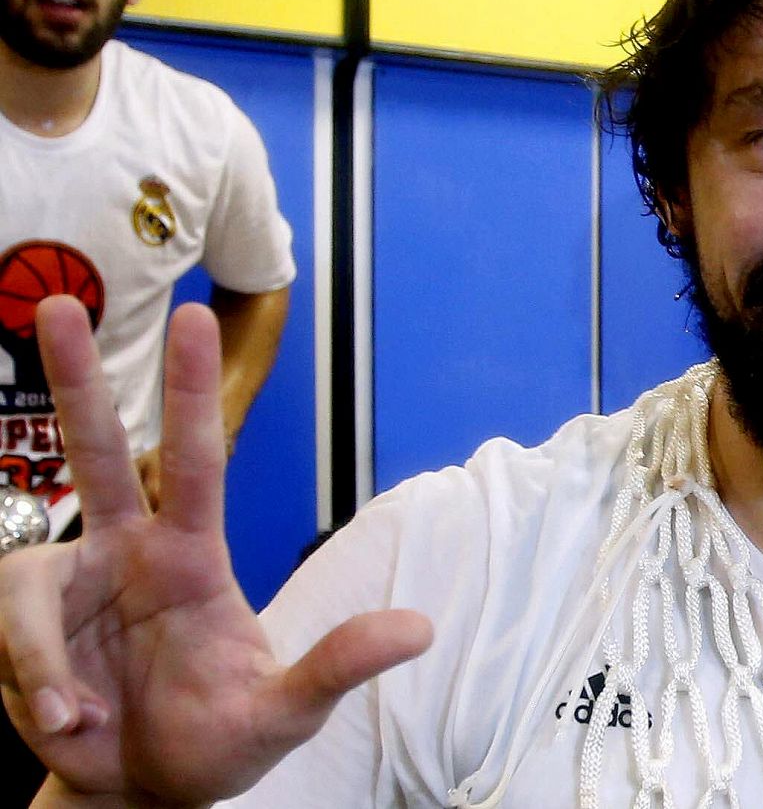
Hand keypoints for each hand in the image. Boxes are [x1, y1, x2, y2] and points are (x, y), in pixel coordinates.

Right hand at [0, 297, 431, 804]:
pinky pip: (14, 640)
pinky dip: (33, 687)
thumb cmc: (218, 739)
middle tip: (55, 303)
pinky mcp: (25, 631)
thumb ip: (339, 666)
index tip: (193, 318)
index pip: (194, 459)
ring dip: (38, 657)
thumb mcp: (284, 711)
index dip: (193, 391)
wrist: (143, 793)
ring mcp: (69, 588)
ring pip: (25, 584)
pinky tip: (65, 726)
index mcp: (191, 557)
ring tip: (77, 722)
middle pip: (95, 450)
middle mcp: (124, 554)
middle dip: (73, 377)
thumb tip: (421, 628)